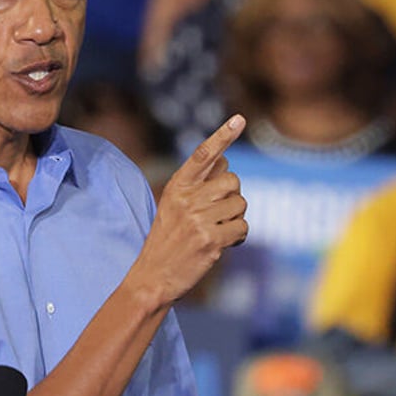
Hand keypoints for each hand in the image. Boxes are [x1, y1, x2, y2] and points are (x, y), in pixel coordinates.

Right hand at [132, 114, 247, 304]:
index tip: (240, 119)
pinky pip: (242, 228)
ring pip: (241, 205)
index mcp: (176, 187)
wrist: (152, 277)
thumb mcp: (174, 206)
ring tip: (217, 231)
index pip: (203, 155)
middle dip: (233, 197)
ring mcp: (198, 220)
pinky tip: (222, 245)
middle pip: (233, 181)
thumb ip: (198, 185)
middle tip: (217, 215)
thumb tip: (226, 163)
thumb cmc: (167, 240)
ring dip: (236, 219)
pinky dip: (238, 238)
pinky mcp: (210, 240)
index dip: (223, 136)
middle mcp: (186, 199)